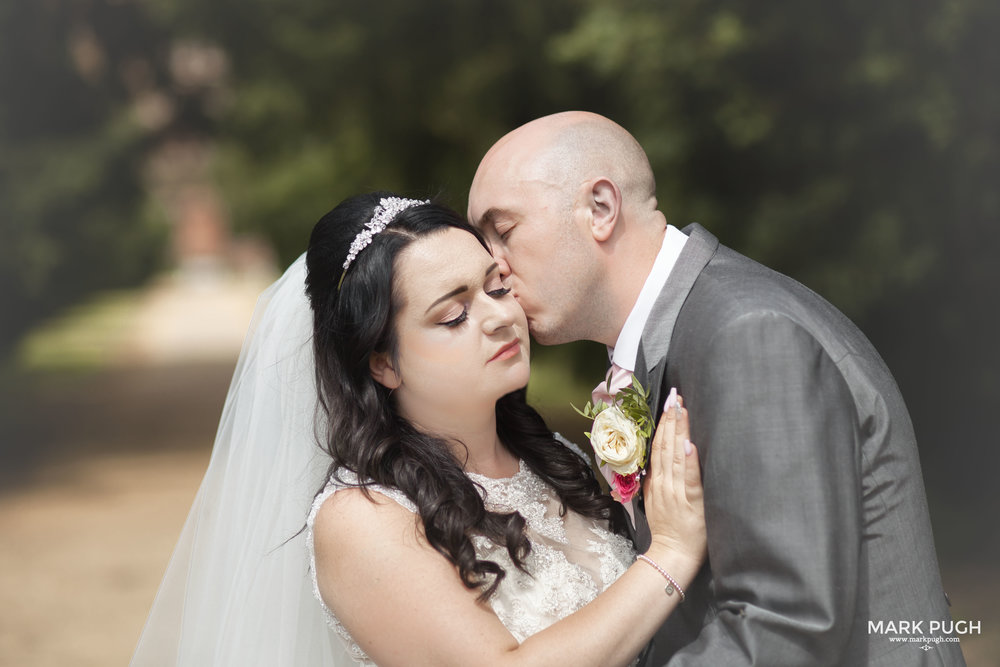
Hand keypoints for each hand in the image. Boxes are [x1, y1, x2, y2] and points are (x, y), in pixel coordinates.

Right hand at [642, 393, 705, 569]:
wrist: (672, 555)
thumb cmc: (668, 530)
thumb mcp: (653, 501)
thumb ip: (654, 480)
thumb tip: (654, 460)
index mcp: (656, 481)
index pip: (659, 446)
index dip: (663, 424)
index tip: (669, 403)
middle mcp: (664, 483)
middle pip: (666, 445)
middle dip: (671, 419)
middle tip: (675, 396)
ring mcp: (676, 491)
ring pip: (675, 455)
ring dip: (678, 431)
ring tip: (681, 409)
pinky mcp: (691, 502)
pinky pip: (689, 478)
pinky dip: (688, 460)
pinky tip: (689, 443)